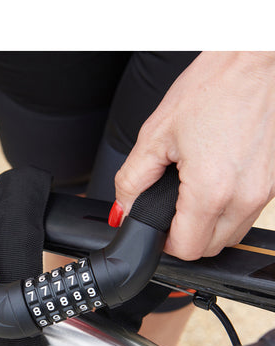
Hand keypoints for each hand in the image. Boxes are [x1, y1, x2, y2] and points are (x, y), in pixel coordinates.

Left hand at [114, 52, 274, 260]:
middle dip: (185, 237)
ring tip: (191, 194)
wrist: (255, 60)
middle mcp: (244, 197)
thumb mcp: (155, 135)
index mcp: (211, 190)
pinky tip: (213, 185)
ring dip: (207, 227)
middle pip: (209, 248)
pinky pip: (245, 215)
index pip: (187, 249)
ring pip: (230, 235)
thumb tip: (122, 209)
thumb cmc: (212, 88)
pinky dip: (226, 211)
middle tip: (170, 210)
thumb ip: (132, 180)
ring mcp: (265, 192)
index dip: (164, 243)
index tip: (156, 228)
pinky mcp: (274, 183)